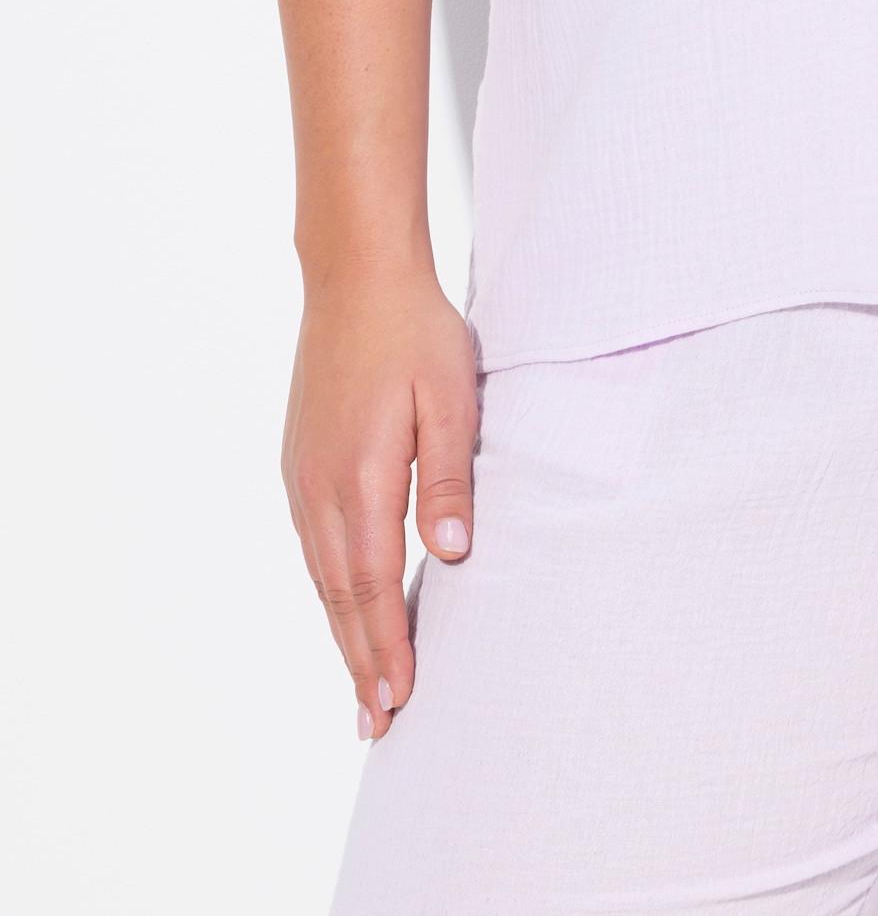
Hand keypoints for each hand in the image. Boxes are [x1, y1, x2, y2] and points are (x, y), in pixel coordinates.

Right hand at [282, 265, 478, 737]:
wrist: (355, 277)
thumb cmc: (413, 332)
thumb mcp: (448, 396)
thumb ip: (448, 476)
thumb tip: (451, 553)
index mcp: (360, 478)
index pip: (372, 587)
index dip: (385, 649)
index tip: (398, 703)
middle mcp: (319, 489)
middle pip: (340, 597)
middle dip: (361, 663)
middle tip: (377, 727)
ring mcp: (303, 477)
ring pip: (323, 577)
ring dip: (343, 634)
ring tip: (363, 688)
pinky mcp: (300, 462)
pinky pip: (315, 546)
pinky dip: (332, 591)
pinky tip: (344, 609)